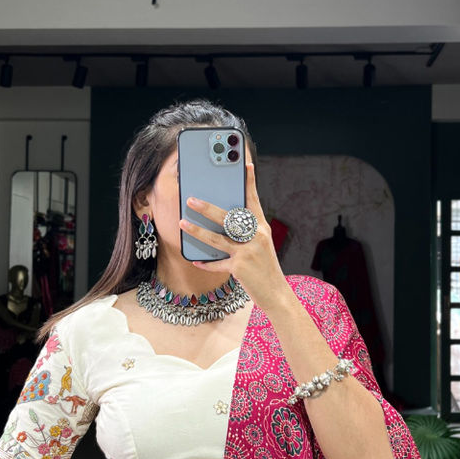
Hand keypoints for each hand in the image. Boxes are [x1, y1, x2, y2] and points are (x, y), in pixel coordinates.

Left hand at [179, 159, 288, 310]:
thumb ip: (245, 233)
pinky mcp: (240, 267)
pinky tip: (195, 260)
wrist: (277, 293)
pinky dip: (206, 263)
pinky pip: (218, 263)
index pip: (254, 201)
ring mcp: (248, 251)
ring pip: (217, 238)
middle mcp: (256, 236)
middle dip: (207, 208)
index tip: (245, 165)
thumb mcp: (261, 246)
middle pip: (228, 218)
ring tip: (182, 223)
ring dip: (197, 231)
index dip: (249, 183)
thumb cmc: (265, 268)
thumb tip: (223, 223)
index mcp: (262, 228)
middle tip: (191, 199)